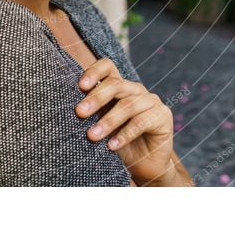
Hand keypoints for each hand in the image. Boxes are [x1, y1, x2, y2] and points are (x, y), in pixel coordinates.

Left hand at [75, 58, 174, 184]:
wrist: (144, 167)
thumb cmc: (118, 143)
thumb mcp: (101, 126)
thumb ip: (92, 113)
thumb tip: (72, 108)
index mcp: (119, 87)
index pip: (108, 67)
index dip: (94, 71)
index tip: (80, 86)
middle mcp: (135, 90)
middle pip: (116, 84)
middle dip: (96, 98)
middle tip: (79, 113)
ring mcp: (151, 101)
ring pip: (128, 104)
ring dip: (108, 121)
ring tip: (92, 136)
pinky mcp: (163, 116)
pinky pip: (141, 122)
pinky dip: (124, 135)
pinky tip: (111, 146)